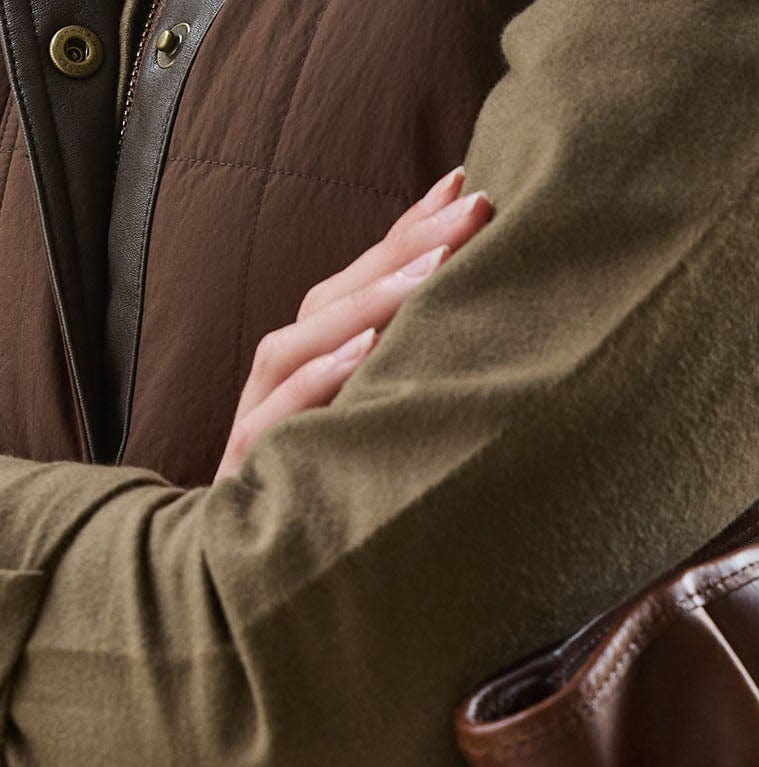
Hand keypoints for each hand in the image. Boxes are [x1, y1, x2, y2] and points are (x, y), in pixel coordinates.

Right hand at [215, 167, 493, 479]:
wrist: (261, 584)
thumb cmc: (339, 502)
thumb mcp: (388, 433)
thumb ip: (419, 379)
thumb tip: (499, 331)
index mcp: (321, 362)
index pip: (367, 282)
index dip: (412, 231)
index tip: (469, 183)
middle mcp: (288, 378)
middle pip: (338, 297)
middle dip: (407, 247)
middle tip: (477, 207)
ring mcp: (262, 421)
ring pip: (301, 346)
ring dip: (367, 303)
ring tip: (433, 269)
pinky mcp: (251, 471)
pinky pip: (280, 420)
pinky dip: (318, 383)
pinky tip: (362, 354)